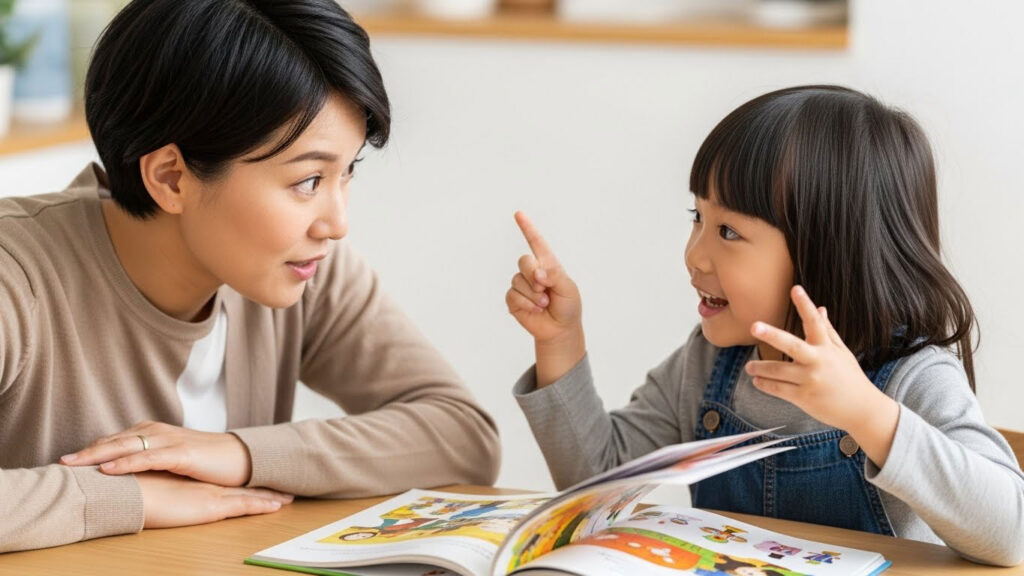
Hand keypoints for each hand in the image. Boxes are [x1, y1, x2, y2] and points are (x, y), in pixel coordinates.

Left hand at [61, 421, 252, 486]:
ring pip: (126, 447)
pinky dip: (125, 463)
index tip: (67, 461)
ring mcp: (169, 441)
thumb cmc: (205, 461)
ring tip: (75, 465)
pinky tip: (109, 470)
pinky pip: (147, 458)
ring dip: (98, 455)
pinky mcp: (180, 454)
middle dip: (86, 452)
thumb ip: (147, 460)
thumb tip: (122, 472)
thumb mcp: (170, 459)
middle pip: (114, 441)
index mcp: (153, 432)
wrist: (239, 458)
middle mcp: (157, 432)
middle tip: (60, 462)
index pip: (114, 440)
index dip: (90, 450)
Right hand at [137, 471, 291, 528]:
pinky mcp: (212, 505)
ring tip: (289, 498)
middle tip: (284, 490)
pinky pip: (243, 505)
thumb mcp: (145, 491)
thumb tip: (148, 493)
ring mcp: (210, 493)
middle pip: (238, 484)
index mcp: (189, 482)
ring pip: (247, 493)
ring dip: (268, 495)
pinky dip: (262, 505)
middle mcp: (203, 485)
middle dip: (262, 485)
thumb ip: (154, 489)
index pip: (218, 480)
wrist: (126, 492)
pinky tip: (278, 506)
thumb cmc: (129, 492)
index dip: (238, 480)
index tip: (257, 480)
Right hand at [506, 211, 584, 386]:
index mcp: (547, 264)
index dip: (527, 227)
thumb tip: (537, 272)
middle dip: (533, 273)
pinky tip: (536, 309)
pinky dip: (526, 304)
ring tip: (544, 303)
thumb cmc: (568, 306)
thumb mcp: (568, 288)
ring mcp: (521, 285)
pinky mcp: (513, 299)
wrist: (560, 329)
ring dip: (533, 295)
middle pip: (524, 261)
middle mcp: (532, 271)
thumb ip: (554, 275)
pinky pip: (513, 296)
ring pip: (518, 280)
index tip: (519, 214)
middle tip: (544, 286)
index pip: (536, 242)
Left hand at [744, 285, 899, 466]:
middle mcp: (818, 362)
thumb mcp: (842, 352)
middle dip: (772, 335)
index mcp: (827, 348)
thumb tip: (820, 308)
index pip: (814, 322)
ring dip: (760, 367)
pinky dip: (765, 384)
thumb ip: (828, 331)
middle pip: (792, 345)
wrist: (862, 410)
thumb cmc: (850, 377)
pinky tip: (757, 380)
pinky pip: (778, 389)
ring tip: (749, 366)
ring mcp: (810, 380)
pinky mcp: (804, 398)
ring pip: (778, 371)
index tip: (795, 288)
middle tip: (754, 326)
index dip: (805, 304)